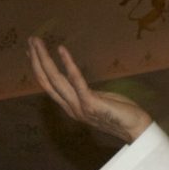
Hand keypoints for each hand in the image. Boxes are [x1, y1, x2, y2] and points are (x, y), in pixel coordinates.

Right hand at [28, 37, 151, 142]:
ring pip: (55, 79)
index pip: (49, 86)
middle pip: (47, 81)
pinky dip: (68, 63)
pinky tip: (61, 49)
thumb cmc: (121, 113)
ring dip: (44, 58)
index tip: (31, 51)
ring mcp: (79, 107)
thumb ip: (84, 92)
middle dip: (36, 59)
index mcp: (71, 107)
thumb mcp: (97, 100)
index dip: (38, 68)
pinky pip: (76, 81)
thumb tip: (76, 80)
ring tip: (37, 41)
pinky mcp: (91, 104)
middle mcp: (71, 108)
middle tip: (31, 40)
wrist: (137, 129)